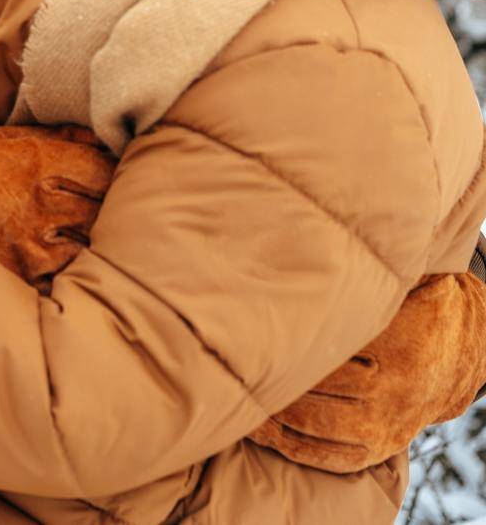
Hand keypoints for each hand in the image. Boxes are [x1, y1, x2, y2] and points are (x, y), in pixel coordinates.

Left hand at [249, 271, 485, 471]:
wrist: (465, 348)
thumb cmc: (418, 302)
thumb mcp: (406, 279)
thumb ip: (370, 269)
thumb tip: (319, 236)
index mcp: (402, 347)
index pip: (334, 351)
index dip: (289, 345)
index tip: (248, 334)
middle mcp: (397, 392)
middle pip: (320, 390)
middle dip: (274, 380)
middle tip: (231, 365)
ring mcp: (389, 425)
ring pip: (319, 427)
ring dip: (274, 416)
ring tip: (234, 397)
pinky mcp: (381, 447)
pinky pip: (332, 457)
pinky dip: (292, 447)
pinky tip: (260, 431)